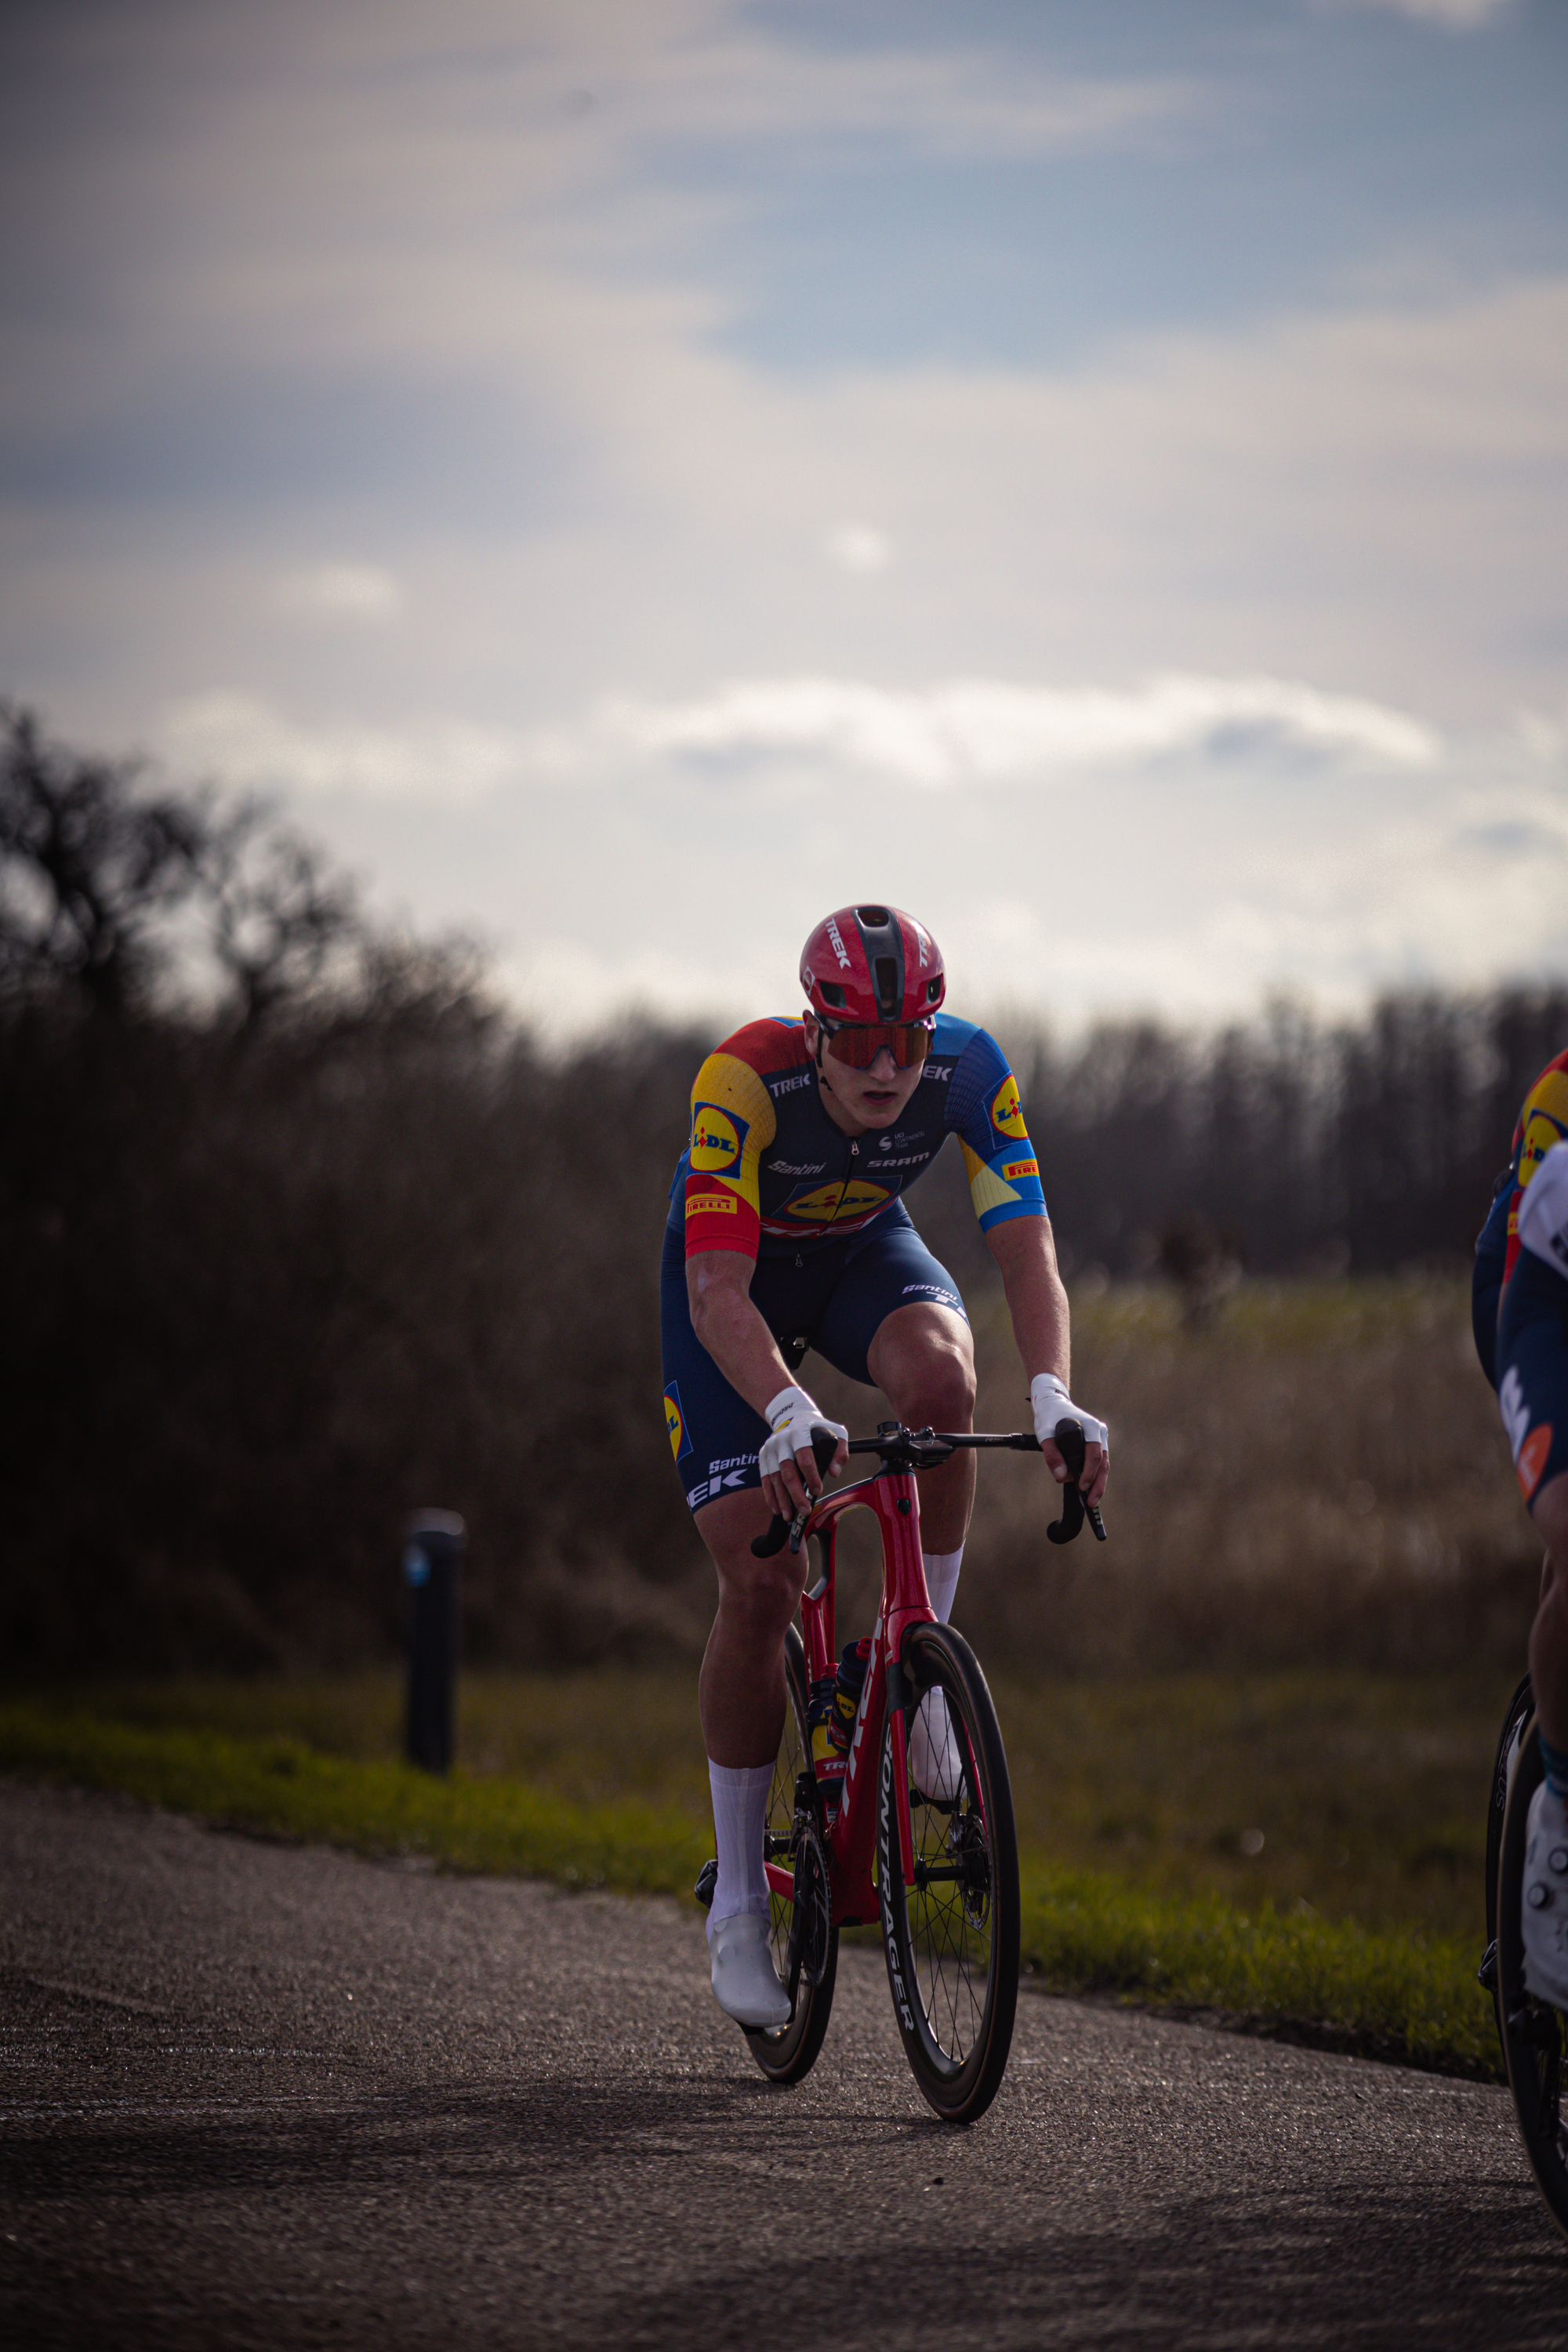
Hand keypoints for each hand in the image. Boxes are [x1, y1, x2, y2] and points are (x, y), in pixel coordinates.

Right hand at [758, 1385, 848, 1517]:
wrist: (792, 1415)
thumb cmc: (817, 1428)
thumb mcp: (834, 1432)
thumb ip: (840, 1450)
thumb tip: (834, 1472)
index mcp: (800, 1432)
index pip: (804, 1457)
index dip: (811, 1475)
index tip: (818, 1491)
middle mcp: (781, 1440)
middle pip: (788, 1471)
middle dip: (796, 1493)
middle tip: (805, 1510)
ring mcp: (770, 1448)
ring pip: (774, 1478)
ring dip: (782, 1499)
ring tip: (790, 1515)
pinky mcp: (763, 1455)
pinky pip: (765, 1478)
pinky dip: (770, 1495)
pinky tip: (777, 1508)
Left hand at [1030, 1373, 1108, 1504]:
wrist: (1053, 1403)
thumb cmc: (1049, 1416)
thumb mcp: (1045, 1434)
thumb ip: (1052, 1455)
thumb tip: (1062, 1477)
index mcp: (1091, 1427)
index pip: (1094, 1454)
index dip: (1089, 1473)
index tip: (1081, 1487)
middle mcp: (1099, 1433)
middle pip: (1103, 1463)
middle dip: (1098, 1484)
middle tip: (1091, 1502)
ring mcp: (1100, 1439)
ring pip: (1103, 1465)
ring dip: (1097, 1483)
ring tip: (1091, 1501)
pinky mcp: (1096, 1444)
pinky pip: (1098, 1463)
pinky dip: (1093, 1476)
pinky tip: (1088, 1490)